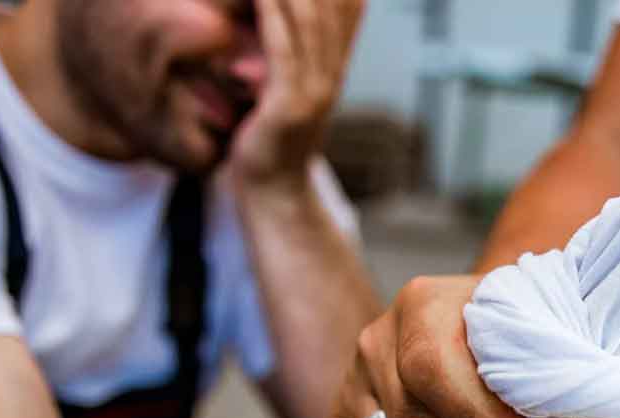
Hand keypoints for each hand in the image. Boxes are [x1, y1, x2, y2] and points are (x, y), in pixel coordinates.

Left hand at [231, 0, 363, 187]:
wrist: (274, 196)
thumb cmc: (271, 141)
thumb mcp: (286, 88)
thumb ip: (289, 53)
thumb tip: (276, 19)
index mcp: (333, 63)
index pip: (348, 3)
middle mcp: (332, 71)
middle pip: (332, 2)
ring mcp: (316, 88)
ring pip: (309, 16)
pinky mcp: (291, 104)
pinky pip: (282, 45)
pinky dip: (271, 11)